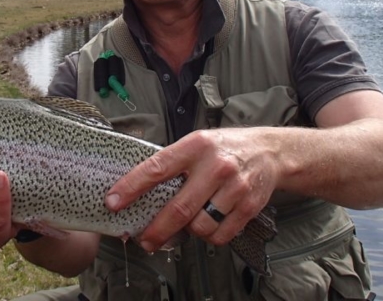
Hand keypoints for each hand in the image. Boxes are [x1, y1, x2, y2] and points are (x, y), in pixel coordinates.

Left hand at [105, 128, 279, 251]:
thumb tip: (137, 188)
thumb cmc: (223, 148)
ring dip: (188, 231)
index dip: (131, 187)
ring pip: (200, 226)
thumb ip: (172, 162)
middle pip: (179, 208)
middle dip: (156, 229)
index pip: (157, 168)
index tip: (113, 201)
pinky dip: (209, 237)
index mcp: (195, 146)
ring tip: (186, 223)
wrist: (269, 152)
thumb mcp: (196, 143)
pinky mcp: (249, 206)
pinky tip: (207, 225)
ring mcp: (234, 188)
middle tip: (143, 240)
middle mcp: (215, 166)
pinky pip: (220, 235)